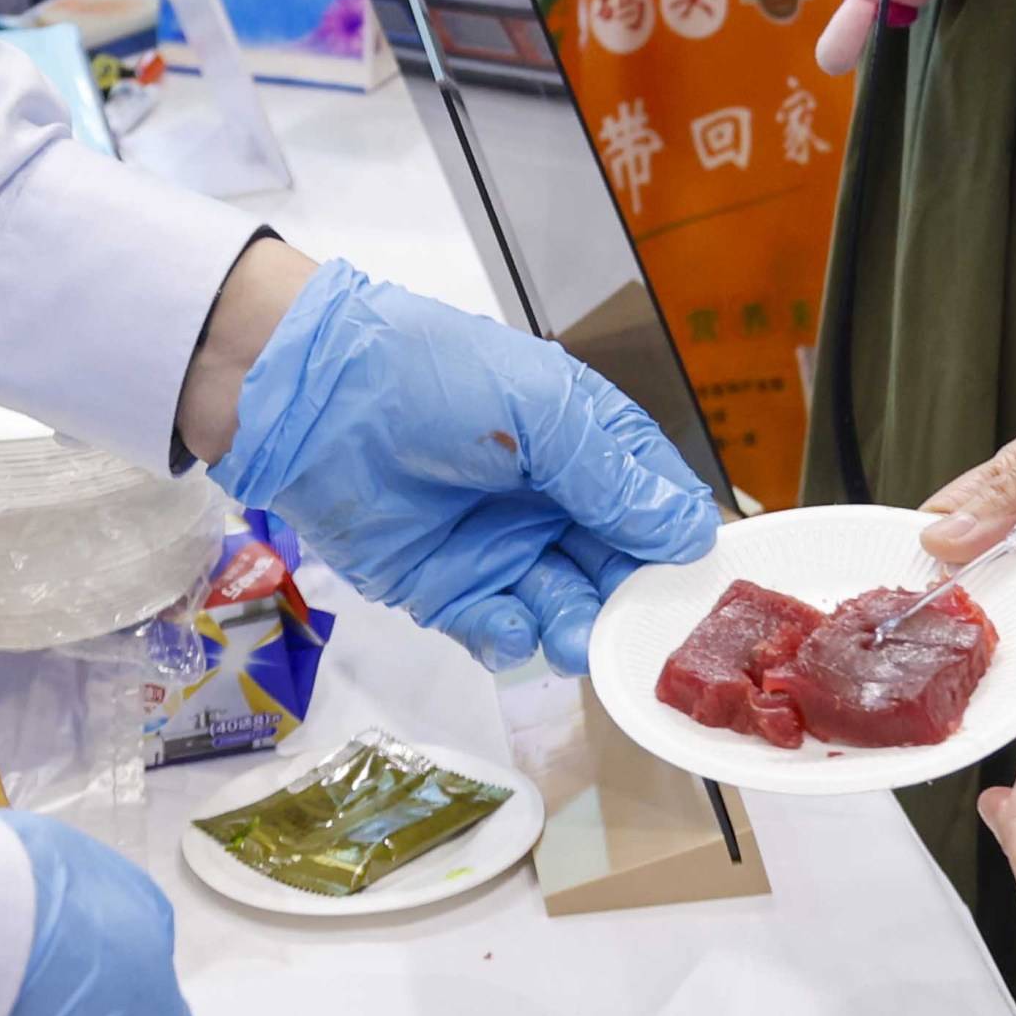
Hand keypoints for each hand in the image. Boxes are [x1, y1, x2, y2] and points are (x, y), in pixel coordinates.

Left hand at [209, 256, 719, 668]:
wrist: (315, 397)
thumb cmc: (435, 377)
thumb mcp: (544, 411)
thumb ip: (613, 477)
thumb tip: (692, 532)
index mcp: (585, 444)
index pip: (654, 502)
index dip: (679, 543)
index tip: (700, 585)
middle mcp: (552, 503)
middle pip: (617, 568)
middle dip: (629, 600)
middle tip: (636, 630)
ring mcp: (500, 548)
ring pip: (564, 606)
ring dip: (575, 626)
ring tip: (573, 634)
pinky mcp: (445, 589)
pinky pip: (496, 628)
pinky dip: (512, 638)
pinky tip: (516, 630)